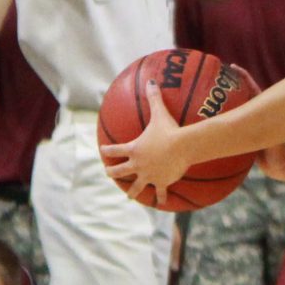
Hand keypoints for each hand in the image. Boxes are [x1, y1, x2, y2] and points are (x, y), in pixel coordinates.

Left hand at [100, 84, 193, 207]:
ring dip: (132, 192)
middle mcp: (137, 164)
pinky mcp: (160, 182)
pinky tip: (161, 202)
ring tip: (129, 196)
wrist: (182, 147)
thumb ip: (154, 98)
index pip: (115, 150)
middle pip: (119, 171)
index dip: (107, 150)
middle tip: (109, 173)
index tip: (102, 151)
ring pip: (136, 187)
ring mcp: (148, 175)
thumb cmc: (168, 130)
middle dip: (112, 172)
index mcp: (133, 149)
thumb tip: (150, 81)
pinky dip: (160, 197)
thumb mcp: (160, 113)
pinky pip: (160, 192)